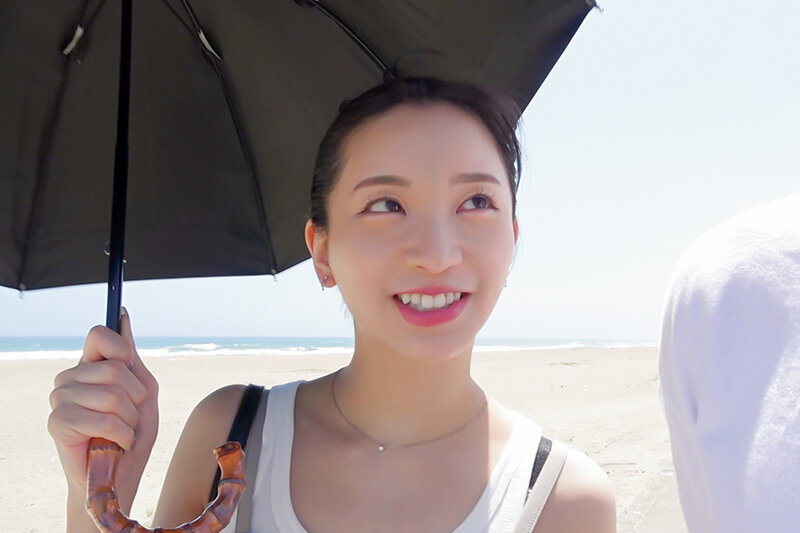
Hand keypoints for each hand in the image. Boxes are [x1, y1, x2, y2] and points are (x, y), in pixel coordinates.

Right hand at [48, 308, 158, 511]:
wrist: (118, 476)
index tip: (129, 370)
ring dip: (130, 420)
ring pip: (113, 395)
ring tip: (121, 432)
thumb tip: (123, 315)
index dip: (121, 350)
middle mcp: (70, 377)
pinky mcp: (58, 422)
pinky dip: (122, 435)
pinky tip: (115, 444)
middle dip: (136, 397)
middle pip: (115, 368)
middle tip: (129, 417)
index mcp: (89, 366)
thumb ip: (132, 358)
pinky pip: (104, 419)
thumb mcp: (144, 392)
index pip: (99, 334)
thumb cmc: (131, 434)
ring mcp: (60, 398)